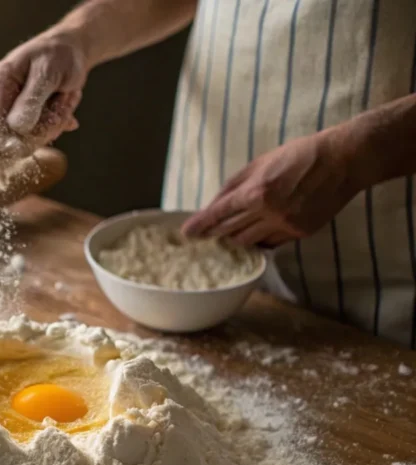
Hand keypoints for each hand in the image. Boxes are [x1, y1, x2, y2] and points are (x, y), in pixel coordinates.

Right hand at [0, 30, 87, 167]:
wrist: (73, 50)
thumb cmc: (59, 55)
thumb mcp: (47, 72)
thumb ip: (31, 99)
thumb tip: (17, 128)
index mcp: (1, 81)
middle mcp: (4, 98)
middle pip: (14, 133)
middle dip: (42, 127)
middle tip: (62, 102)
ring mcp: (15, 110)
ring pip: (31, 136)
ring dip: (54, 122)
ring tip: (65, 97)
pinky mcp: (28, 118)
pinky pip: (41, 133)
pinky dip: (57, 122)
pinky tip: (65, 104)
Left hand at [182, 130, 358, 247]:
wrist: (342, 161)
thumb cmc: (299, 156)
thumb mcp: (260, 163)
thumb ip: (234, 186)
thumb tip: (213, 205)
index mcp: (257, 192)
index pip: (219, 214)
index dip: (200, 224)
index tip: (187, 232)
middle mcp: (269, 213)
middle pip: (230, 231)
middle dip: (215, 232)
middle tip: (204, 234)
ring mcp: (286, 226)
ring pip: (249, 242)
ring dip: (236, 238)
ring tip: (228, 233)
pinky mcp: (300, 234)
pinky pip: (271, 244)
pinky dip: (260, 239)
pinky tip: (256, 232)